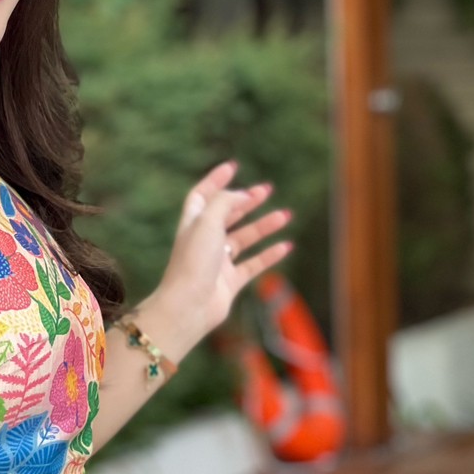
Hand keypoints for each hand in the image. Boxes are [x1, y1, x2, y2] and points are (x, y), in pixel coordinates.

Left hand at [155, 160, 293, 346]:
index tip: (232, 167)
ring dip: (263, 227)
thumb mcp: (207, 221)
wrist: (188, 306)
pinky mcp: (229, 282)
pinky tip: (286, 246)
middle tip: (267, 190)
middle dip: (246, 201)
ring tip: (285, 215)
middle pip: (226, 215)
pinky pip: (253, 265)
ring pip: (244, 239)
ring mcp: (217, 262)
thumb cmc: (193, 261)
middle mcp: (204, 241)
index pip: (202, 195)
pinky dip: (269, 255)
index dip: (215, 180)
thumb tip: (242, 194)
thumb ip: (225, 202)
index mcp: (193, 224)